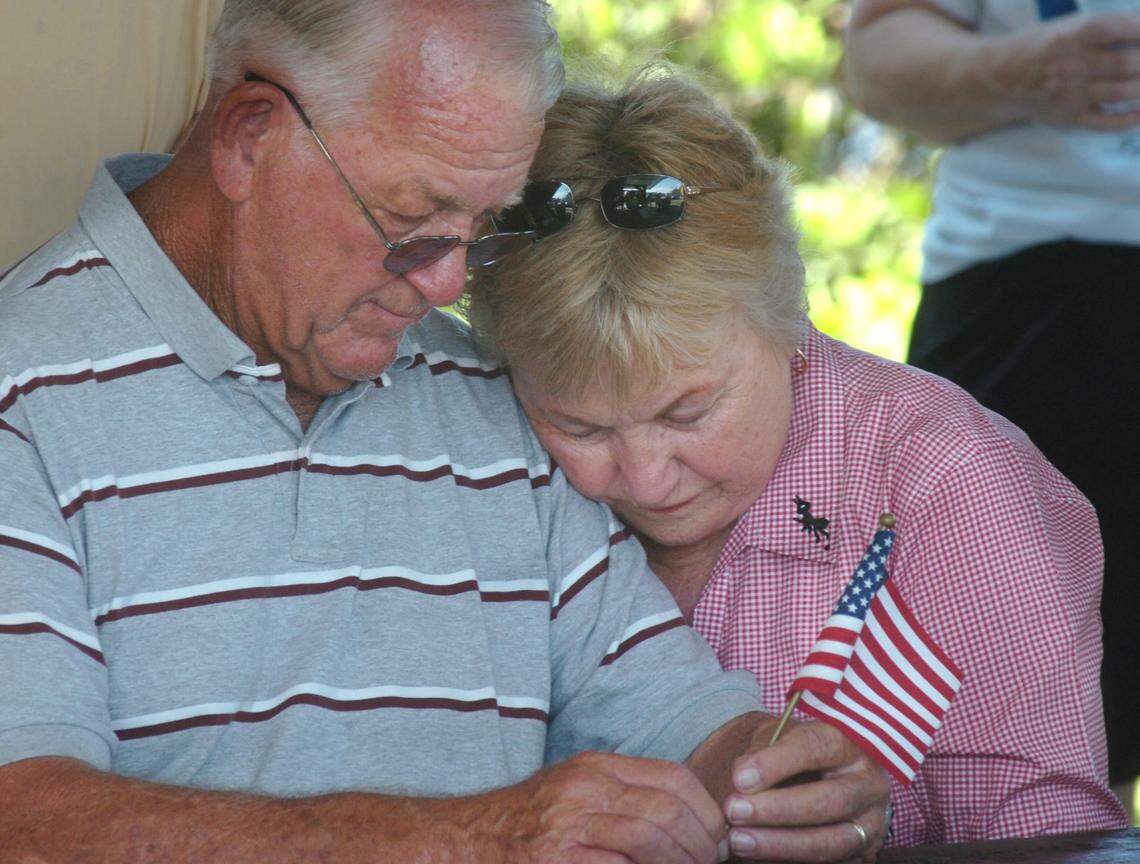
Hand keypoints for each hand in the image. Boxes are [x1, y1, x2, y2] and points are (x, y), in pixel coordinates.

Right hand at [489, 750, 729, 863]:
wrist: (470, 839)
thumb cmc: (532, 820)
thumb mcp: (577, 790)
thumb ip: (626, 794)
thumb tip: (690, 819)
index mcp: (596, 767)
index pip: (672, 777)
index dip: (707, 810)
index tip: (720, 835)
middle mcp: (585, 789)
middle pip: (669, 810)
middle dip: (703, 844)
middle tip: (712, 862)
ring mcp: (570, 826)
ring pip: (651, 839)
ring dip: (682, 863)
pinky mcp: (559, 860)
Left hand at [722, 719, 889, 862]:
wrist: (809, 776)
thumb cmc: (787, 753)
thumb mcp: (775, 736)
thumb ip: (760, 750)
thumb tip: (741, 778)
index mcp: (847, 742)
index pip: (816, 747)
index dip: (777, 763)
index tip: (740, 778)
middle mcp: (868, 782)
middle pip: (830, 800)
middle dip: (778, 809)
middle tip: (734, 811)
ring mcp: (870, 822)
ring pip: (831, 841)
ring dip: (781, 844)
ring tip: (739, 840)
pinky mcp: (863, 854)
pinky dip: (790, 862)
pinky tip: (758, 857)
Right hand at [1007, 11, 1139, 129]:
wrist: (1002, 79)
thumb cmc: (1044, 47)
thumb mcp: (1069, 26)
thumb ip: (1107, 28)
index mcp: (1072, 35)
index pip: (1121, 28)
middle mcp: (1071, 65)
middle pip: (1127, 64)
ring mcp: (1070, 95)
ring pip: (1121, 93)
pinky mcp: (1069, 117)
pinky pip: (1105, 122)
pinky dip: (1129, 119)